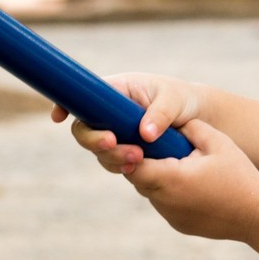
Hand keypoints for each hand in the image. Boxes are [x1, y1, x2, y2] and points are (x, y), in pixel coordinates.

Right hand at [49, 72, 204, 173]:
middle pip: (85, 128)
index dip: (66, 105)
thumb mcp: (175, 100)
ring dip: (112, 156)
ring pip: (100, 149)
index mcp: (116, 90)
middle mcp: (109, 113)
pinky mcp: (126, 150)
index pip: (83, 95)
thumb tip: (145, 134)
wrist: (199, 119)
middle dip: (95, 140)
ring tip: (138, 158)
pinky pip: (115, 162)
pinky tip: (136, 168)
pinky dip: (122, 166)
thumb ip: (161, 113)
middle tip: (113, 143)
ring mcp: (116, 133)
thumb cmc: (183, 100)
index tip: (59, 117)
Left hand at [125, 119, 258, 241]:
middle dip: (146, 163)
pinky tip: (193, 187)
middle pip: (138, 178)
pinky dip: (172, 195)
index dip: (132, 152)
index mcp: (171, 178)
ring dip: (159, 179)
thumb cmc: (240, 176)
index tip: (143, 140)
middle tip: (161, 148)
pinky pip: (166, 206)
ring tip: (182, 167)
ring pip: (151, 193)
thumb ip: (191, 127)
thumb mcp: (219, 142)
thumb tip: (171, 122)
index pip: (133, 164)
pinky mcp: (179, 225)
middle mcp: (165, 201)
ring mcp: (171, 216)